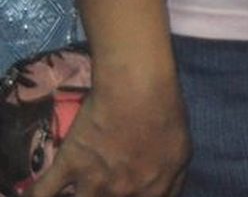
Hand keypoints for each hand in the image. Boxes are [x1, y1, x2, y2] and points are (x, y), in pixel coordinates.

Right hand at [29, 69, 189, 196]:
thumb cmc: (166, 115)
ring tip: (80, 190)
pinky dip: (37, 196)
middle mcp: (121, 193)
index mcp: (152, 191)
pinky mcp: (67, 165)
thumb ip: (172, 183)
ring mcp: (92, 182)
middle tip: (103, 187)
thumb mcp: (182, 152)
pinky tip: (40, 195)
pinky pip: (43, 193)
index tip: (127, 194)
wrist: (136, 88)